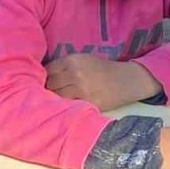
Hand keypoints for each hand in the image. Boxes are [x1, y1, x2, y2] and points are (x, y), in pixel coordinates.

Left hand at [45, 53, 161, 110]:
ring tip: (54, 102)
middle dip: (47, 90)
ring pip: (56, 97)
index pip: (47, 70)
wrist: (126, 80)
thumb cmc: (103, 70)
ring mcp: (81, 89)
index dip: (43, 78)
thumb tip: (43, 76)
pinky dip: (65, 107)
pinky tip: (65, 108)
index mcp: (73, 60)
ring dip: (54, 100)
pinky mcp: (88, 102)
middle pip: (49, 84)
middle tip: (48, 95)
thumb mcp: (83, 60)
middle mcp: (75, 74)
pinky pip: (68, 106)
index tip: (43, 83)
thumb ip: (65, 66)